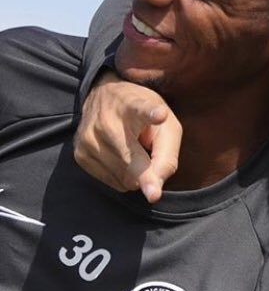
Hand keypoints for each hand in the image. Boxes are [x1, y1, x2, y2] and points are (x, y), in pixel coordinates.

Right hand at [73, 72, 180, 202]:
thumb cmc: (143, 117)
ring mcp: (89, 138)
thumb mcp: (166, 126)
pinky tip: (121, 157)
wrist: (102, 99)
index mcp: (133, 105)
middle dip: (149, 174)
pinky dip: (124, 177)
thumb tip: (154, 191)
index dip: (152, 113)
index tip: (160, 115)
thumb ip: (167, 155)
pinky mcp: (79, 154)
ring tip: (133, 151)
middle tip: (151, 161)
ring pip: (125, 178)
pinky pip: (113, 182)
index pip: (142, 109)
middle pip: (133, 162)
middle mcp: (107, 120)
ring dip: (137, 174)